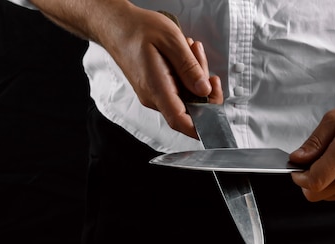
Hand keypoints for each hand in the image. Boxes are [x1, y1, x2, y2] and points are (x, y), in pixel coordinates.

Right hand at [99, 5, 222, 137]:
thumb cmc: (137, 29)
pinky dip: (187, 74)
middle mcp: (154, 97)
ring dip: (195, 75)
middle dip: (203, 85)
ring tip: (189, 48)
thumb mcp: (171, 40)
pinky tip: (184, 55)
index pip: (180, 120)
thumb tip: (204, 90)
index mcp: (156, 88)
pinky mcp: (157, 89)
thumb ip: (189, 67)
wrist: (116, 26)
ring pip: (187, 96)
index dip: (201, 127)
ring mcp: (154, 94)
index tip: (217, 122)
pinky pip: (179, 89)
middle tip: (199, 56)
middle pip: (190, 106)